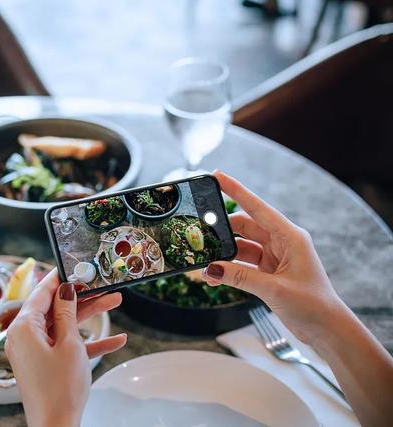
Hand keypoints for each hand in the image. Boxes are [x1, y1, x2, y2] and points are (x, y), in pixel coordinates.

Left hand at [5, 270, 126, 426]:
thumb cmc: (59, 388)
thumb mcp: (69, 344)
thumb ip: (67, 314)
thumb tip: (66, 290)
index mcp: (24, 327)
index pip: (42, 293)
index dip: (61, 278)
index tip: (76, 266)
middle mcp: (25, 337)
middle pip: (55, 308)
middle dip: (83, 297)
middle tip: (103, 285)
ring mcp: (35, 352)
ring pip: (64, 326)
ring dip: (90, 316)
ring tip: (115, 302)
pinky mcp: (45, 365)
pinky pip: (66, 347)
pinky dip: (88, 342)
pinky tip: (116, 340)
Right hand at [202, 171, 345, 344]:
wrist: (326, 329)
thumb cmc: (314, 305)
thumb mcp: (274, 289)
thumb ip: (240, 277)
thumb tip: (211, 268)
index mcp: (290, 237)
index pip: (257, 207)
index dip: (236, 190)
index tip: (217, 176)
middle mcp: (282, 242)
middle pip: (244, 226)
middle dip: (221, 230)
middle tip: (199, 232)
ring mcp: (274, 257)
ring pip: (240, 246)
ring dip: (223, 255)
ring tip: (205, 262)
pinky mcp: (268, 271)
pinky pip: (242, 264)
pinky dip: (228, 269)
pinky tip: (215, 276)